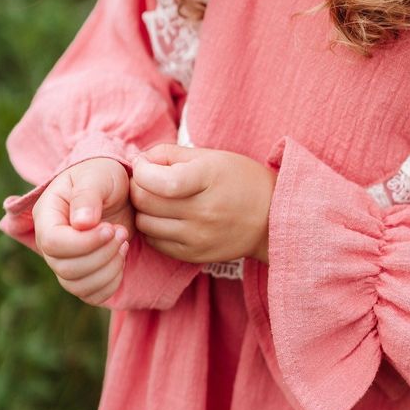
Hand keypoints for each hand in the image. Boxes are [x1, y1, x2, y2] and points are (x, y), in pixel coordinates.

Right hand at [32, 157, 134, 305]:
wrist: (117, 189)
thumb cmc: (103, 176)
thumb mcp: (98, 176)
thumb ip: (88, 196)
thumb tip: (81, 223)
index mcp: (47, 215)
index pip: (52, 242)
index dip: (83, 243)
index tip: (110, 229)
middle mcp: (50, 241)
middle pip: (64, 268)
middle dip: (100, 255)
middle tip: (122, 232)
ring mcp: (64, 261)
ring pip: (77, 285)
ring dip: (108, 270)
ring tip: (123, 242)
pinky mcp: (82, 274)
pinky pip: (91, 295)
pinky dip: (110, 284)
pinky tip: (121, 259)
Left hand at [130, 144, 276, 264]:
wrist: (271, 218)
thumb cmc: (239, 179)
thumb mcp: (210, 156)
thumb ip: (170, 154)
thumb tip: (138, 162)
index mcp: (208, 179)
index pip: (159, 181)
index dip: (142, 172)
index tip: (146, 167)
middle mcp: (203, 211)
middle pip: (145, 202)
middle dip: (138, 188)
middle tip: (147, 183)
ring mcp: (198, 237)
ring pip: (144, 224)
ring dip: (144, 210)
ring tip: (157, 201)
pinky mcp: (194, 255)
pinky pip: (156, 243)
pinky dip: (153, 229)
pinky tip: (166, 218)